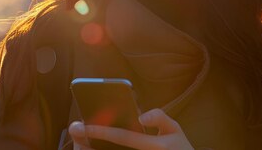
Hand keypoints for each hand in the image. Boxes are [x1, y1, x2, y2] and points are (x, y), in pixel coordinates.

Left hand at [70, 108, 193, 149]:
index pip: (123, 137)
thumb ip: (159, 118)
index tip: (84, 126)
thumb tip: (141, 116)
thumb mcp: (175, 130)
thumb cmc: (181, 147)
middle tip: (80, 131)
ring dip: (100, 147)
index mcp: (154, 145)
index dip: (101, 131)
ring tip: (87, 138)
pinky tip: (100, 145)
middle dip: (96, 139)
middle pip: (115, 148)